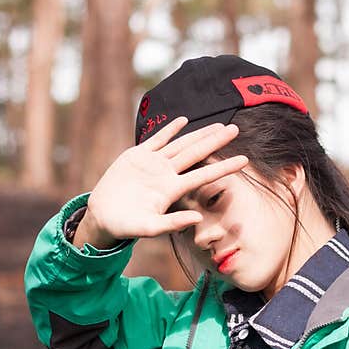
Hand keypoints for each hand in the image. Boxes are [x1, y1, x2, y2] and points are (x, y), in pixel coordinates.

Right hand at [81, 116, 247, 243]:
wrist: (103, 216)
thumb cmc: (127, 225)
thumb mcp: (149, 228)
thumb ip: (172, 223)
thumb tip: (198, 219)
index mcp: (172, 189)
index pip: (204, 175)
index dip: (224, 167)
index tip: (245, 160)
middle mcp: (166, 174)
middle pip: (196, 153)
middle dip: (215, 141)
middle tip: (236, 128)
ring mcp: (153, 163)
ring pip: (180, 144)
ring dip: (199, 133)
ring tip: (218, 125)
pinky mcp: (137, 156)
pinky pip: (157, 139)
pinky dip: (169, 129)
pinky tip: (183, 120)